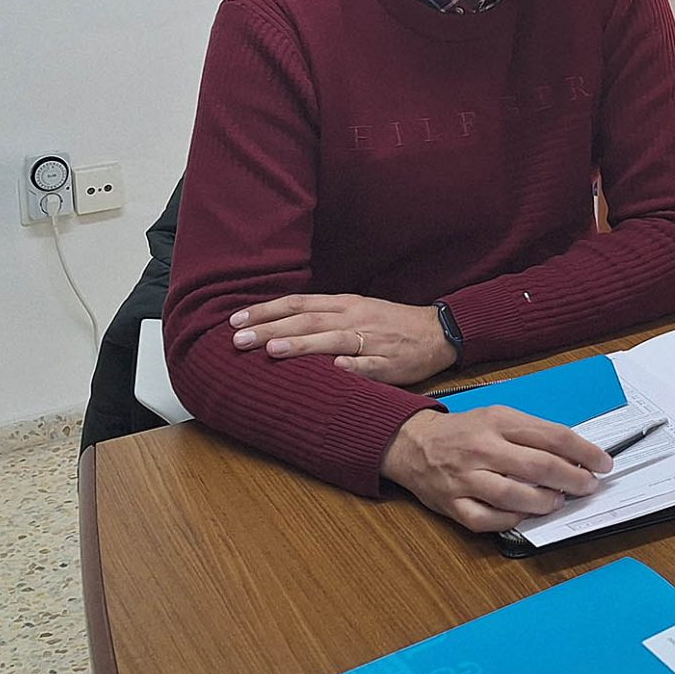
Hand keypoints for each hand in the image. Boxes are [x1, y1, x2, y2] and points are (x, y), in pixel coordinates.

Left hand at [229, 293, 455, 385]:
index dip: (266, 311)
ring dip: (303, 345)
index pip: (298, 304)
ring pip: (333, 340)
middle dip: (271, 329)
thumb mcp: (355, 311)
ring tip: (273, 351)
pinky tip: (336, 369)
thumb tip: (279, 327)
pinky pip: (370, 365)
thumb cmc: (390, 324)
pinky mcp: (391, 363)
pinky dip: (353, 366)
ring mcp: (373, 341)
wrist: (438, 333)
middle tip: (239, 339)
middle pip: (307, 321)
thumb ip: (321, 318)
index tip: (236, 320)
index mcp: (345, 305)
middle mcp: (354, 319)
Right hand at [380, 407, 613, 532]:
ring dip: (544, 502)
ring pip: (513, 495)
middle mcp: (483, 448)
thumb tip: (574, 456)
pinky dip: (511, 520)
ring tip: (558, 501)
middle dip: (572, 479)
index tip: (603, 463)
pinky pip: (486, 519)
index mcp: (499, 422)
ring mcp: (466, 478)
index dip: (584, 452)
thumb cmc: (464, 432)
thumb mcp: (499, 417)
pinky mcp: (452, 504)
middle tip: (587, 486)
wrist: (412, 442)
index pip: (552, 436)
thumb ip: (533, 433)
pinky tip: (524, 515)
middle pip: (538, 466)